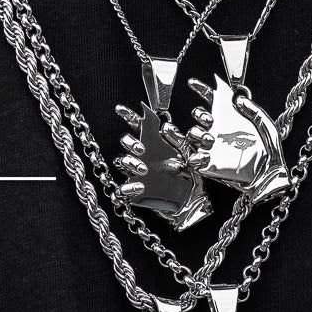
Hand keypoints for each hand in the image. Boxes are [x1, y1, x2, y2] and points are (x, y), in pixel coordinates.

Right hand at [114, 102, 210, 229]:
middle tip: (142, 149)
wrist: (191, 202)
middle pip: (125, 141)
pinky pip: (122, 190)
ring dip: (131, 163)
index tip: (120, 109)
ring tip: (144, 169)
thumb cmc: (189, 175)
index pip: (136, 125)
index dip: (127, 115)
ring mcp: (134, 173)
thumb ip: (179, 141)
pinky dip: (128, 188)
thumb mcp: (188, 156)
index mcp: (153, 143)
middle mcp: (141, 155)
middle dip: (131, 143)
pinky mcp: (133, 193)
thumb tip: (166, 126)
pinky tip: (139, 186)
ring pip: (121, 162)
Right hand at [183, 75, 290, 202]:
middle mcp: (218, 130)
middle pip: (198, 116)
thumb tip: (238, 97)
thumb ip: (253, 109)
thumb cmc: (269, 150)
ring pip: (192, 135)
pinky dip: (194, 156)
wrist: (269, 174)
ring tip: (210, 139)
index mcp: (230, 118)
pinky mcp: (209, 165)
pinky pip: (193, 159)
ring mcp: (212, 147)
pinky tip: (204, 155)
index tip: (193, 83)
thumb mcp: (266, 125)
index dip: (201, 89)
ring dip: (197, 133)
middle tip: (210, 119)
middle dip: (200, 114)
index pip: (211, 100)